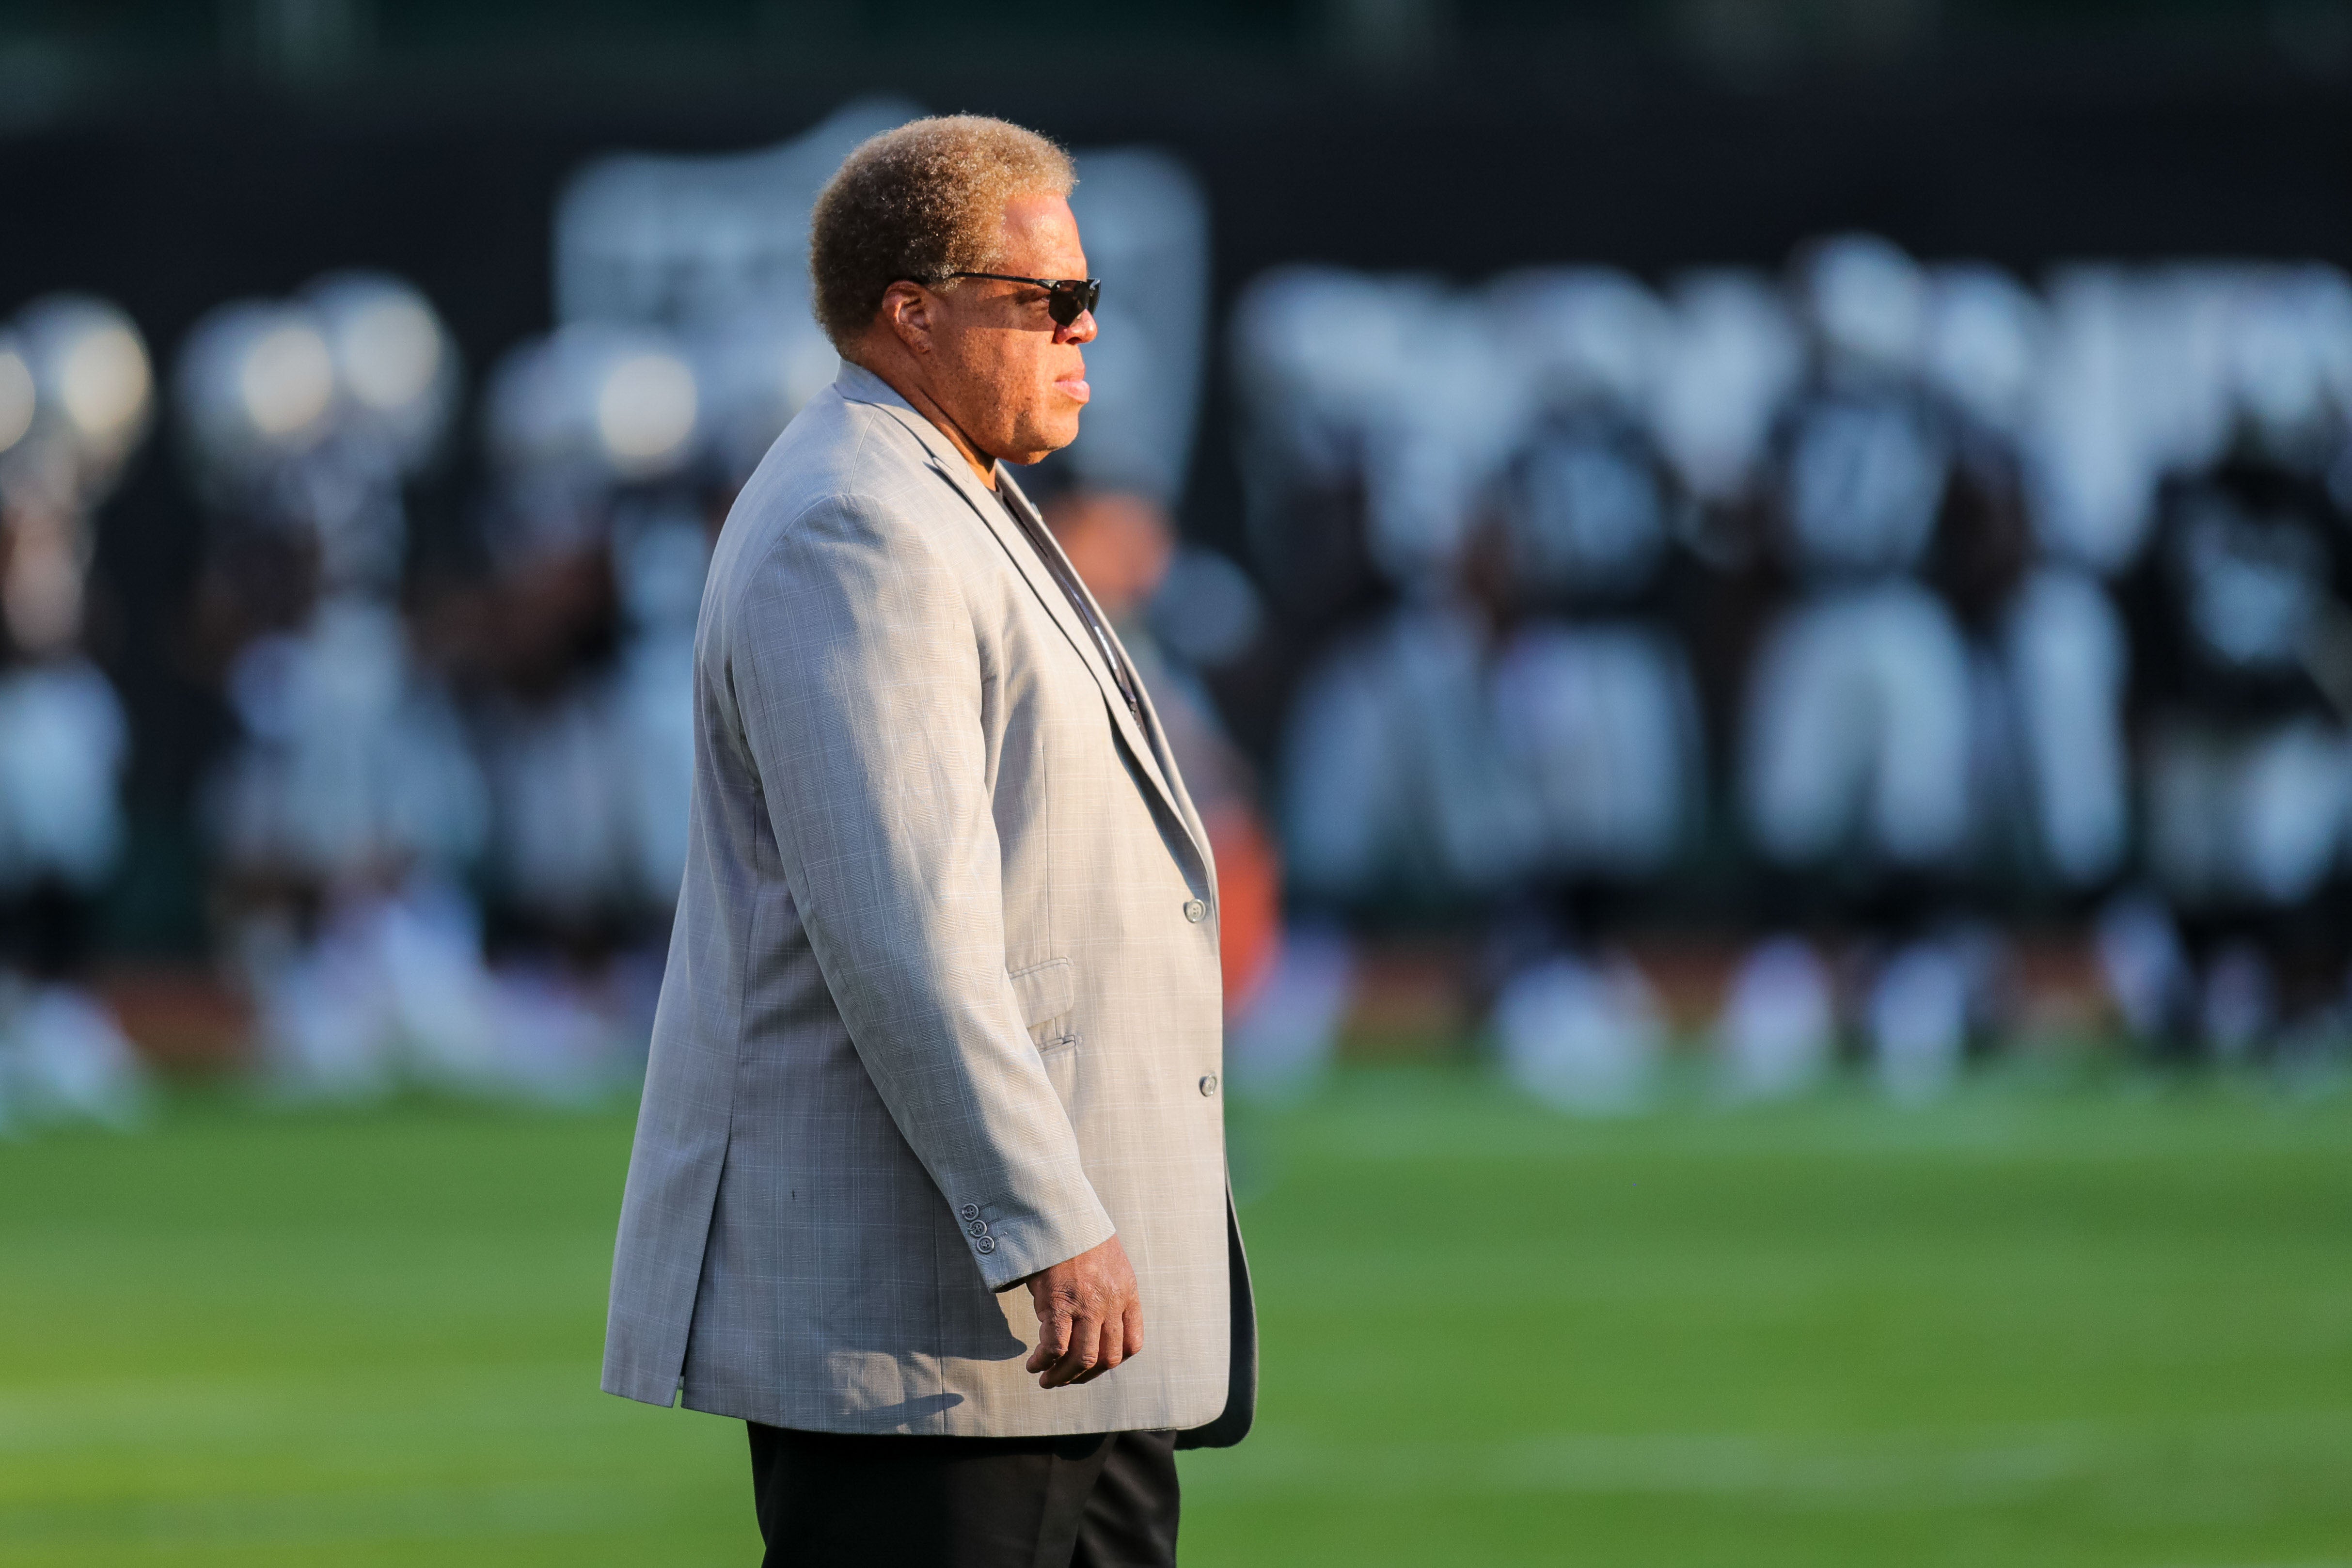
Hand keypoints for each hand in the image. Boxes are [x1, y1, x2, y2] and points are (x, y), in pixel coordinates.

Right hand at [1021, 1233, 1143, 1388]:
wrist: (1059, 1212)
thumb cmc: (1076, 1234)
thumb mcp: (1107, 1261)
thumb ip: (1107, 1289)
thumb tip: (1091, 1319)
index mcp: (1127, 1292)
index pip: (1132, 1344)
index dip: (1112, 1362)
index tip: (1093, 1365)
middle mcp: (1111, 1302)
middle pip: (1107, 1358)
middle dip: (1085, 1376)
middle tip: (1066, 1379)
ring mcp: (1087, 1305)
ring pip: (1083, 1359)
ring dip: (1064, 1376)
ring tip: (1048, 1380)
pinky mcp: (1060, 1303)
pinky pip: (1055, 1348)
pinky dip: (1044, 1362)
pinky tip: (1034, 1364)